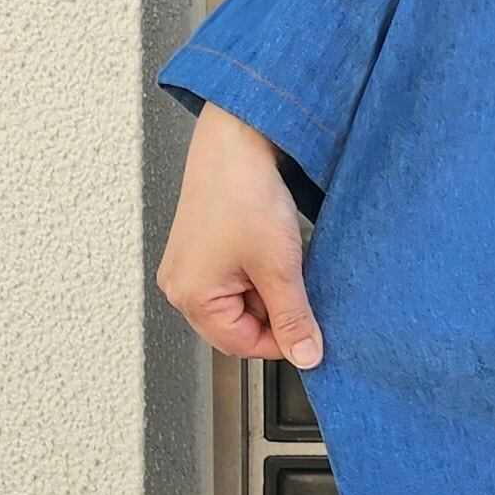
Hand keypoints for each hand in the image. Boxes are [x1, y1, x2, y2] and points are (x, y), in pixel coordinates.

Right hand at [156, 103, 321, 366]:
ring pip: (241, 302)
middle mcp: (181, 285)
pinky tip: (272, 249)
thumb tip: (307, 356)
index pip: (243, 346)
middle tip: (299, 285)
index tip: (313, 330)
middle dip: (274, 313)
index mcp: (191, 297)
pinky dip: (260, 272)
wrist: (236, 138)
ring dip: (269, 290)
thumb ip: (293, 317)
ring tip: (283, 259)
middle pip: (239, 326)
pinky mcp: (202, 248)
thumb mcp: (279, 266)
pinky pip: (234, 278)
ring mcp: (189, 266)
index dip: (283, 341)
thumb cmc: (243, 193)